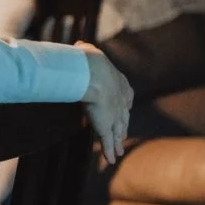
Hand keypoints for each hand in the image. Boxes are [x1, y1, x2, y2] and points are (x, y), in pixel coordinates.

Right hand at [76, 41, 132, 164]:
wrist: (93, 74)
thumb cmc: (89, 61)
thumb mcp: (88, 52)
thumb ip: (85, 50)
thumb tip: (79, 45)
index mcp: (120, 83)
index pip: (125, 98)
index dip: (124, 106)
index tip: (125, 109)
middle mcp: (121, 102)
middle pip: (123, 118)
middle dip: (122, 127)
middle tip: (123, 135)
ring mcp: (115, 116)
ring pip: (117, 133)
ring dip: (118, 143)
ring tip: (119, 153)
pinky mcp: (106, 127)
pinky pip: (108, 143)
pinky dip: (109, 151)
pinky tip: (111, 160)